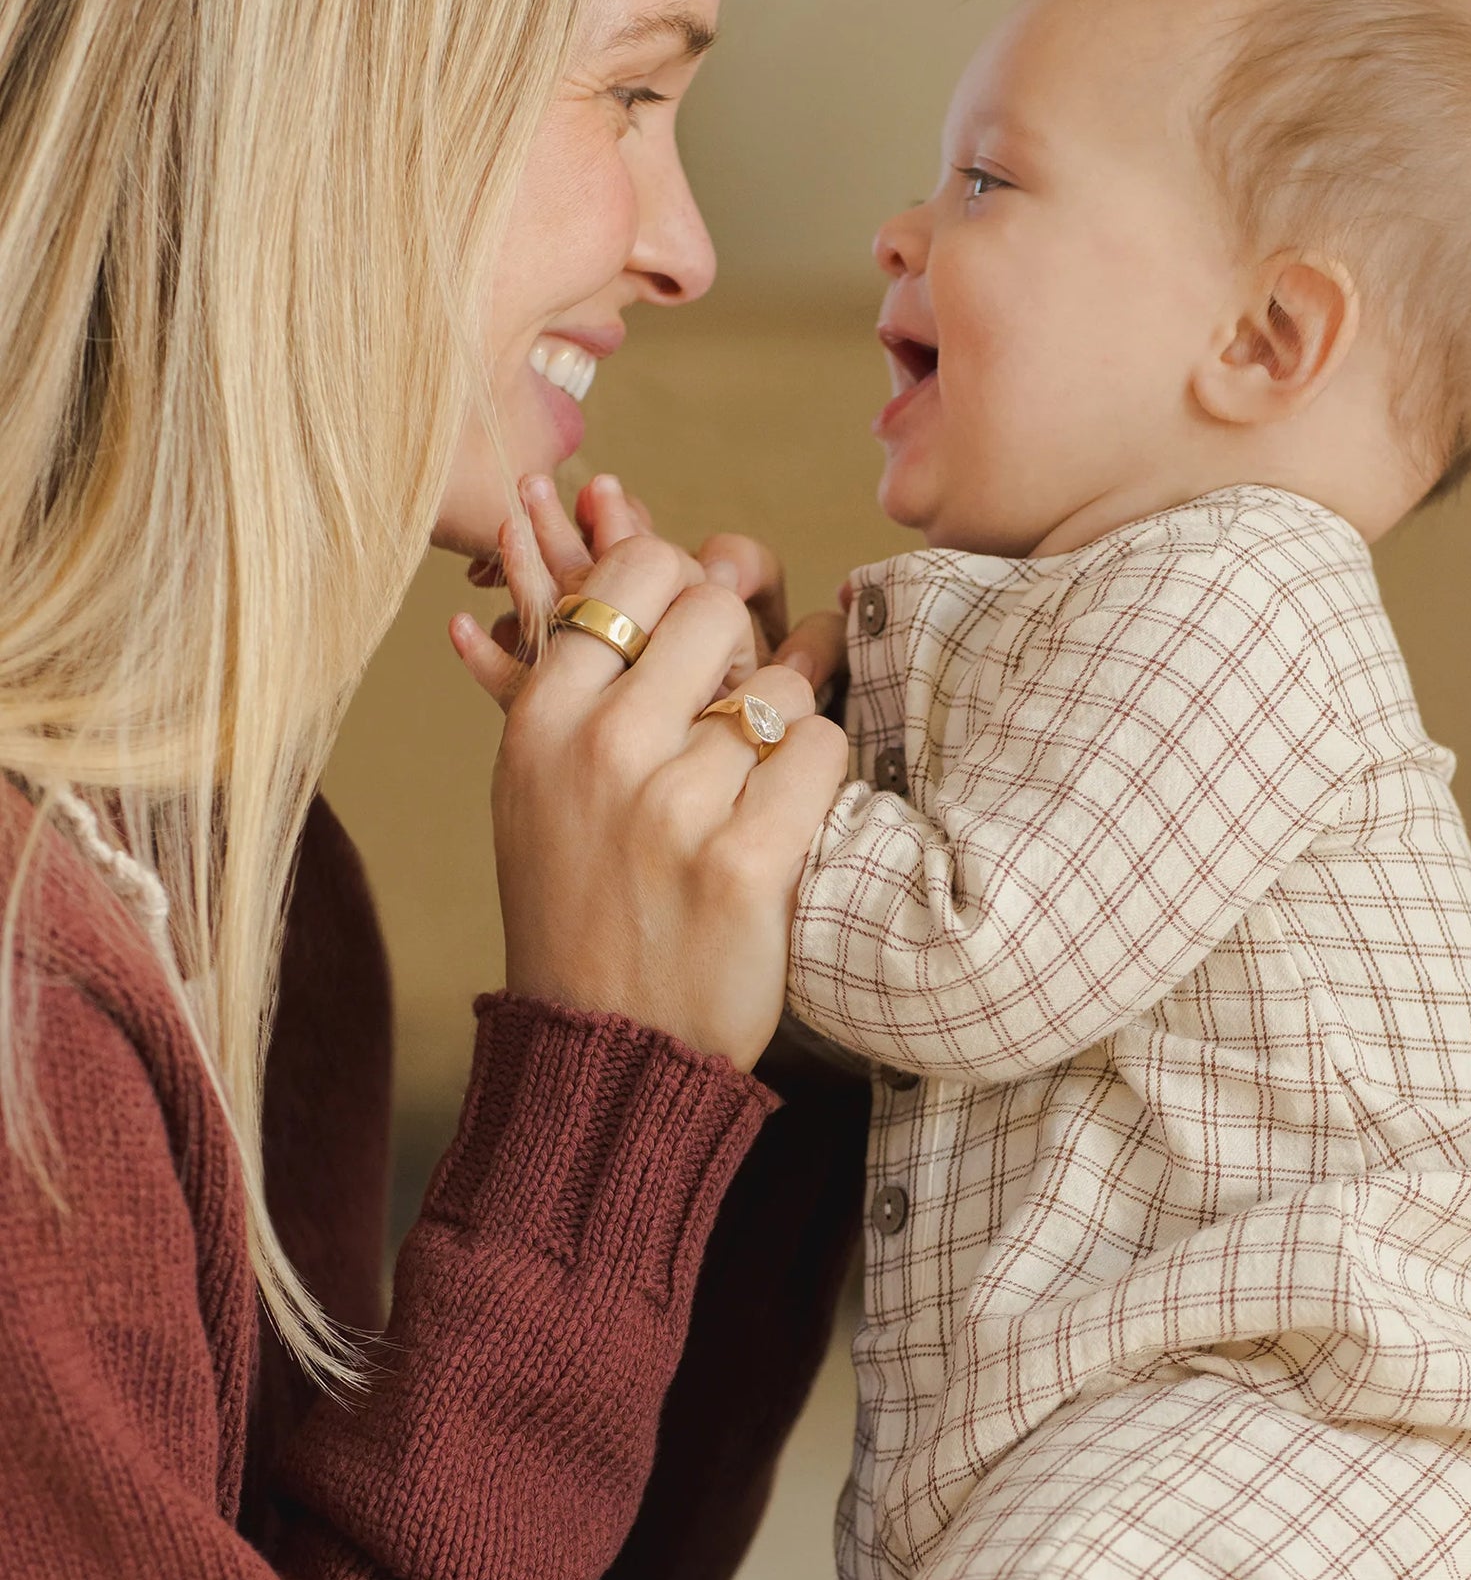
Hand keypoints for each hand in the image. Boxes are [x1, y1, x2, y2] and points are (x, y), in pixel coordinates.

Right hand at [450, 485, 847, 1068]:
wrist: (604, 1046)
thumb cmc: (581, 904)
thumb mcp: (538, 784)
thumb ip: (579, 671)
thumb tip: (638, 533)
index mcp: (543, 720)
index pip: (637, 574)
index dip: (687, 587)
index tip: (702, 630)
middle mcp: (602, 751)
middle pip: (716, 612)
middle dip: (746, 645)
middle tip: (747, 695)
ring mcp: (675, 806)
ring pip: (780, 687)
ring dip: (790, 722)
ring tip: (763, 779)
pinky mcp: (746, 862)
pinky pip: (822, 754)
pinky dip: (824, 779)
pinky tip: (796, 818)